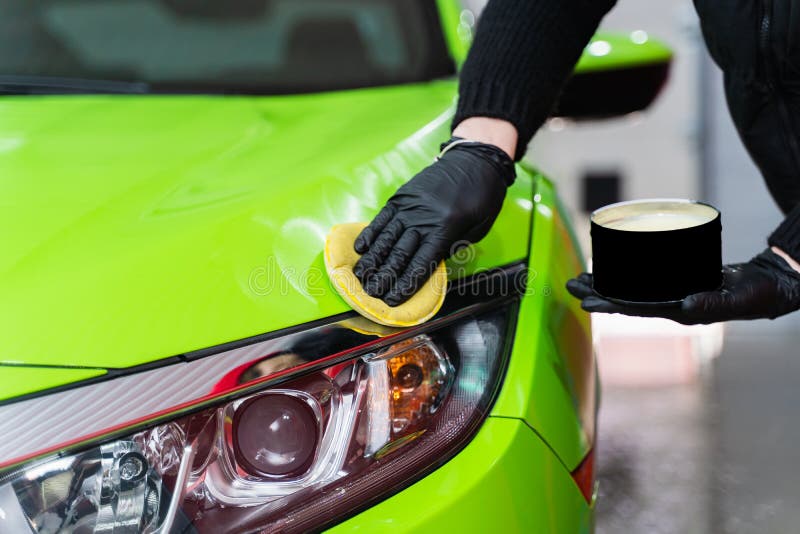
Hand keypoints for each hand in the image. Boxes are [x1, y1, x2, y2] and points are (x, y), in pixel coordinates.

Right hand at [353, 138, 514, 305]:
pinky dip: (370, 234)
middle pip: (399, 254)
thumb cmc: (481, 196)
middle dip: (384, 277)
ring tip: (361, 276)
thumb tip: (429, 264)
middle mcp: (423, 219)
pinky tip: (360, 249)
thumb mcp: (477, 228)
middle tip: (371, 293)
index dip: (406, 284)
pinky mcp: (402, 196)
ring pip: (386, 238)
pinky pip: (382, 218)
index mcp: (446, 229)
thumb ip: (453, 247)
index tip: (393, 299)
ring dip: (372, 260)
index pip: (421, 263)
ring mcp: (409, 206)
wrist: (475, 159)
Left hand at [566, 248, 799, 324]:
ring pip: (632, 290)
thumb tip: (684, 305)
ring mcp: (674, 295)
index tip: (586, 299)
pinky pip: (645, 281)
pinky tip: (613, 268)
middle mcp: (673, 306)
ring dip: (606, 284)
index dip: (610, 303)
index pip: (637, 308)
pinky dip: (626, 275)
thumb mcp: (740, 298)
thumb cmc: (759, 295)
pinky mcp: (679, 283)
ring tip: (581, 277)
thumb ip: (714, 301)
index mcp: (682, 311)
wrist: (772, 286)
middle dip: (597, 293)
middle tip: (570, 284)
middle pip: (626, 300)